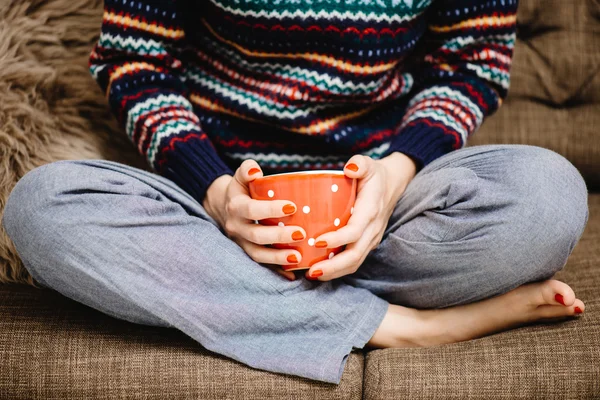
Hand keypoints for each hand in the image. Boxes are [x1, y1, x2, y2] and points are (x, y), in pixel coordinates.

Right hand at [202, 160, 305, 280]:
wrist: (225, 209)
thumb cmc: (242, 190)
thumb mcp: (241, 177)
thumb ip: (247, 169)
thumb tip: (255, 170)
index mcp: (236, 207)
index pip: (251, 209)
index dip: (270, 209)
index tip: (292, 207)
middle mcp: (236, 227)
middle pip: (255, 235)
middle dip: (278, 236)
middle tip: (301, 233)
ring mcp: (241, 243)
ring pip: (257, 255)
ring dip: (277, 258)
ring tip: (298, 257)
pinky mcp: (248, 254)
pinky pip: (262, 266)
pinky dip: (277, 271)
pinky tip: (293, 274)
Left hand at [305, 152, 416, 280]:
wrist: (393, 185)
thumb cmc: (375, 175)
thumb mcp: (369, 164)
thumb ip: (360, 163)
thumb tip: (349, 168)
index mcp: (371, 211)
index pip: (355, 231)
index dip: (337, 239)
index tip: (317, 241)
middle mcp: (372, 230)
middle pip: (354, 255)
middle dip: (333, 266)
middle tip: (311, 271)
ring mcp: (370, 239)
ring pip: (354, 262)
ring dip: (334, 272)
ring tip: (312, 275)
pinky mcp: (366, 243)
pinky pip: (353, 261)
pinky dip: (337, 269)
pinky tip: (319, 271)